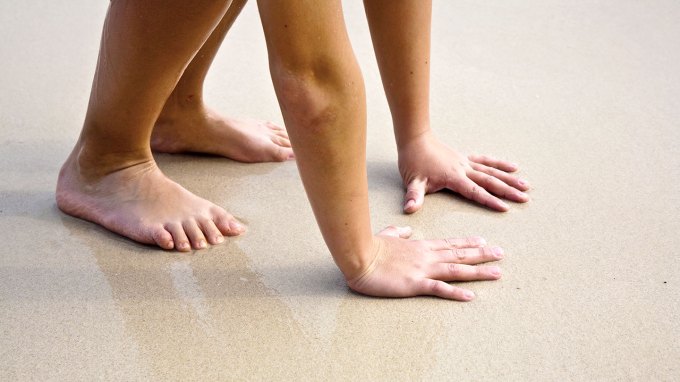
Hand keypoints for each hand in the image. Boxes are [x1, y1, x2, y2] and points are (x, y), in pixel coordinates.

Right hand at [346, 226, 503, 300]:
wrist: (358, 254)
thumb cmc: (370, 246)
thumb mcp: (388, 234)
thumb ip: (400, 232)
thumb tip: (407, 229)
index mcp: (420, 245)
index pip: (449, 243)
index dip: (468, 243)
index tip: (484, 242)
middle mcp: (426, 256)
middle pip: (459, 255)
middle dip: (482, 255)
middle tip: (501, 254)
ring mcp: (422, 270)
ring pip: (456, 270)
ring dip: (478, 272)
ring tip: (497, 273)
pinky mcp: (414, 284)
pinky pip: (440, 289)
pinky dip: (456, 293)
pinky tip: (471, 296)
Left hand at [398, 132, 529, 212]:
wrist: (415, 139)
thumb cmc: (413, 161)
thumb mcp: (412, 181)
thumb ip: (413, 196)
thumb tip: (409, 209)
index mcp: (453, 177)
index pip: (475, 192)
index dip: (489, 200)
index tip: (504, 208)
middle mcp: (463, 169)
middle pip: (490, 181)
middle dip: (508, 191)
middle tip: (524, 198)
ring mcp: (465, 162)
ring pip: (492, 171)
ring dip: (509, 178)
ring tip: (526, 185)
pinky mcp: (465, 158)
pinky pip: (486, 161)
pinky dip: (499, 164)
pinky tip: (513, 167)